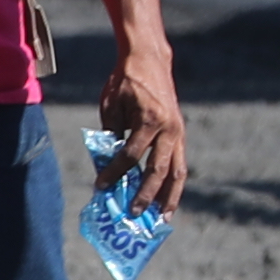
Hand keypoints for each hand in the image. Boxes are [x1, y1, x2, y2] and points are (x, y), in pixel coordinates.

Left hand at [96, 48, 187, 213]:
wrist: (149, 60)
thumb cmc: (125, 82)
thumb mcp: (111, 105)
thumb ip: (110, 134)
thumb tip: (107, 166)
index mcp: (148, 120)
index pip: (129, 155)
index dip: (114, 173)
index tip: (100, 187)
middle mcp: (168, 129)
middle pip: (157, 170)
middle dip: (145, 194)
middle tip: (132, 213)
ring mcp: (178, 133)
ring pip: (177, 172)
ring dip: (169, 197)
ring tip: (161, 219)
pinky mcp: (180, 135)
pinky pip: (179, 165)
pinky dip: (174, 185)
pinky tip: (168, 202)